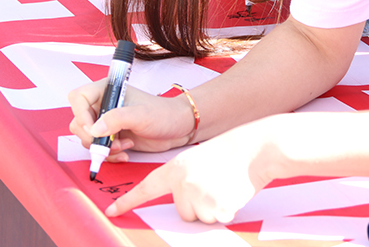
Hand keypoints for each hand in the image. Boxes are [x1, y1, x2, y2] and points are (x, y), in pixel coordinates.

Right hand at [68, 80, 196, 161]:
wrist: (177, 128)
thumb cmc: (163, 114)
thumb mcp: (141, 115)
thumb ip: (117, 119)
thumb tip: (94, 129)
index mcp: (107, 90)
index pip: (78, 98)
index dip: (81, 114)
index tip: (94, 129)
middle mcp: (103, 105)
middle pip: (79, 122)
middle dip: (93, 137)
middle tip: (109, 143)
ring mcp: (106, 122)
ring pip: (87, 138)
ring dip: (103, 148)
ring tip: (124, 146)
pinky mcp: (111, 137)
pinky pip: (98, 149)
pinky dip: (109, 155)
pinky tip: (125, 152)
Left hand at [106, 120, 273, 222]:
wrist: (256, 148)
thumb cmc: (230, 152)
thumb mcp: (197, 159)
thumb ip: (183, 178)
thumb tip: (182, 201)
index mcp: (176, 168)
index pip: (147, 188)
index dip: (128, 200)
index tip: (112, 210)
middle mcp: (183, 183)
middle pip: (183, 211)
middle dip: (199, 203)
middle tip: (214, 182)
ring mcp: (199, 197)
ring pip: (201, 217)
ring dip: (213, 207)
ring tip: (224, 184)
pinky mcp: (216, 209)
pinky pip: (217, 219)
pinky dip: (226, 210)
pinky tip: (233, 192)